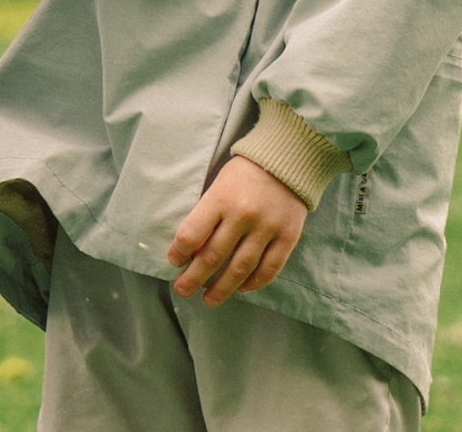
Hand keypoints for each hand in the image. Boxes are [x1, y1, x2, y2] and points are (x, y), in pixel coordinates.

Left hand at [168, 157, 307, 303]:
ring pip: (240, 269)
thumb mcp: (219, 185)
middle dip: (193, 278)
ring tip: (208, 300)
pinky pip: (268, 269)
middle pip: (213, 256)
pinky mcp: (288, 237)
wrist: (287, 160)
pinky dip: (253, 283)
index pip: (192, 233)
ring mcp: (267, 228)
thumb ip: (207, 215)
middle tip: (182, 290)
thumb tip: (192, 251)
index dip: (179, 252)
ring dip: (221, 288)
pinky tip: (241, 289)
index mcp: (220, 199)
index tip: (173, 261)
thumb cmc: (244, 173)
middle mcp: (242, 215)